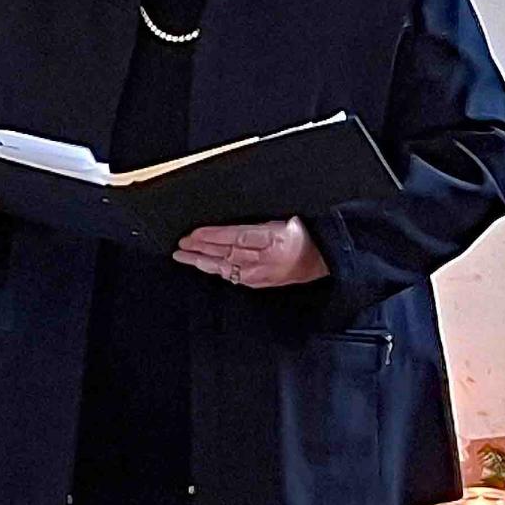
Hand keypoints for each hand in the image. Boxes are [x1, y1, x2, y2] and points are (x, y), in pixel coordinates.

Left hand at [175, 218, 330, 288]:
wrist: (322, 260)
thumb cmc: (303, 235)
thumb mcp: (284, 221)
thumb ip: (259, 224)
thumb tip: (230, 224)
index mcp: (273, 239)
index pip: (236, 237)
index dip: (213, 236)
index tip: (194, 233)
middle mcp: (265, 259)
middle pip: (227, 253)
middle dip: (202, 248)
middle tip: (181, 243)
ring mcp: (261, 273)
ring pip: (225, 267)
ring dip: (202, 261)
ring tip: (182, 255)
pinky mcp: (258, 282)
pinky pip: (232, 276)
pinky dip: (215, 269)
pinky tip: (201, 265)